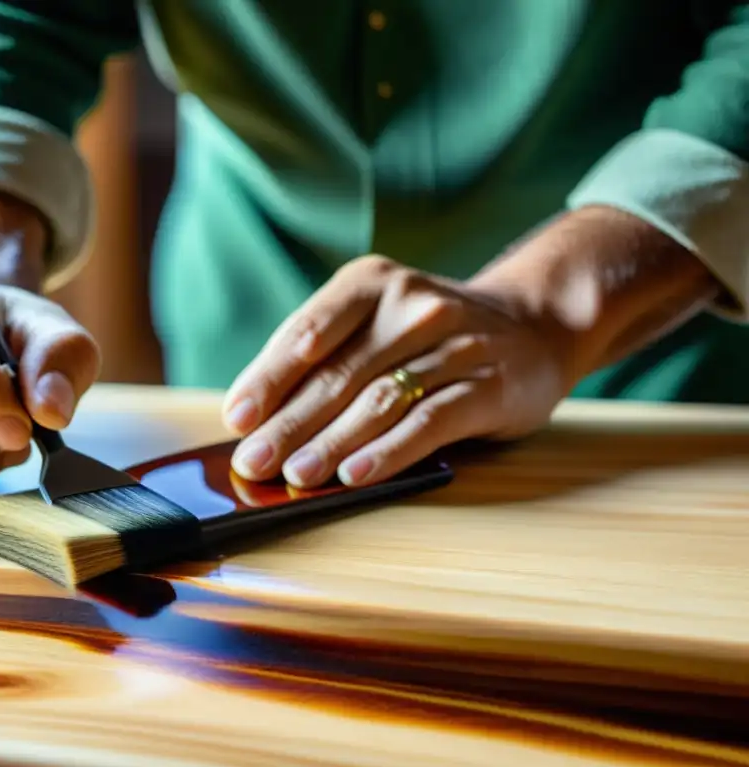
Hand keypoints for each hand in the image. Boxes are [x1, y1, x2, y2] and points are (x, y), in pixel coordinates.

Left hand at [221, 254, 570, 488]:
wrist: (533, 324)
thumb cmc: (428, 334)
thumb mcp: (376, 322)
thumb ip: (325, 358)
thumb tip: (259, 421)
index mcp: (371, 284)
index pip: (308, 332)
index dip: (268, 378)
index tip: (238, 418)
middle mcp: (412, 306)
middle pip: (338, 372)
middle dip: (289, 422)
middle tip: (254, 462)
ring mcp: (454, 344)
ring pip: (380, 399)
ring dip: (331, 442)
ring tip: (294, 474)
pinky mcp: (488, 386)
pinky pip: (429, 422)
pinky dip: (388, 452)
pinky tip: (354, 476)